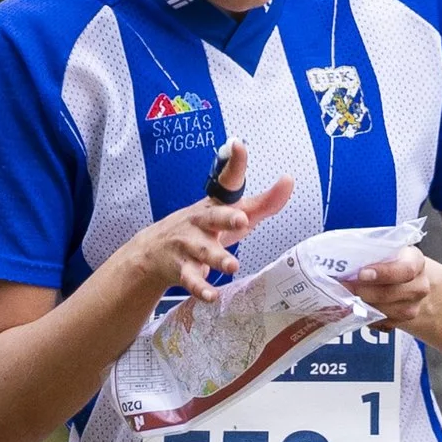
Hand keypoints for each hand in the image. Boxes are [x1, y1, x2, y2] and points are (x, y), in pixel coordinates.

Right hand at [118, 145, 295, 302]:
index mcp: (215, 205)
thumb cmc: (203, 230)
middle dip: (227, 218)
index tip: (238, 145)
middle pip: (214, 217)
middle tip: (242, 220)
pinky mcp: (181, 269)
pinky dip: (201, 290)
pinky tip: (212, 297)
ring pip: (204, 252)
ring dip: (218, 259)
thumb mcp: (230, 215)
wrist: (153, 253)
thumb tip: (289, 181)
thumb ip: (263, 204)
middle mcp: (201, 222)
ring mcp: (189, 245)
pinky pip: (192, 280)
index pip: (227, 181)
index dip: (235, 163)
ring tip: (232, 267)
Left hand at [345, 249, 441, 337]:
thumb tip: (342, 258)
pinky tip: (354, 307)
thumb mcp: (386, 249)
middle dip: (364, 291)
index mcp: (415, 261)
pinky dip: (366, 316)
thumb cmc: (390, 261)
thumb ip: (370, 252)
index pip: (405, 270)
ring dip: (363, 305)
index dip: (384, 273)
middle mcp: (419, 285)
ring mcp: (413, 306)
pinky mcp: (403, 321)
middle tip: (344, 286)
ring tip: (345, 296)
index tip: (361, 274)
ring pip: (387, 311)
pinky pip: (382, 323)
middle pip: (392, 293)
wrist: (408, 282)